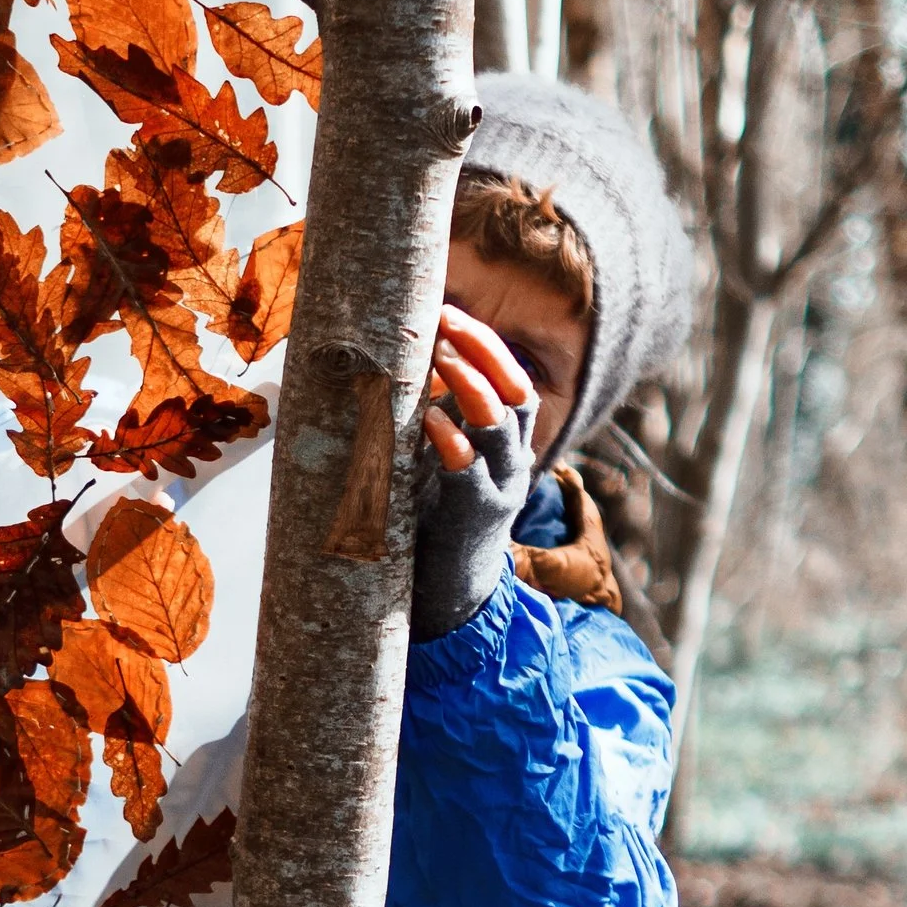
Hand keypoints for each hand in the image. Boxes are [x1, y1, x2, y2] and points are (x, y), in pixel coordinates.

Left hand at [409, 304, 537, 643]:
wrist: (450, 594)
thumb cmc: (434, 516)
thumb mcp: (437, 459)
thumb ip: (430, 417)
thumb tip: (389, 364)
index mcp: (504, 441)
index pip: (511, 378)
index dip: (485, 344)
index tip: (447, 312)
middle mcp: (510, 459)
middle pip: (517, 391)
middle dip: (485, 351)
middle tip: (448, 323)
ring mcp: (498, 487)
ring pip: (501, 426)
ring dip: (472, 385)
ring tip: (442, 356)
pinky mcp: (474, 516)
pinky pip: (470, 472)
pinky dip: (450, 441)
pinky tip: (427, 420)